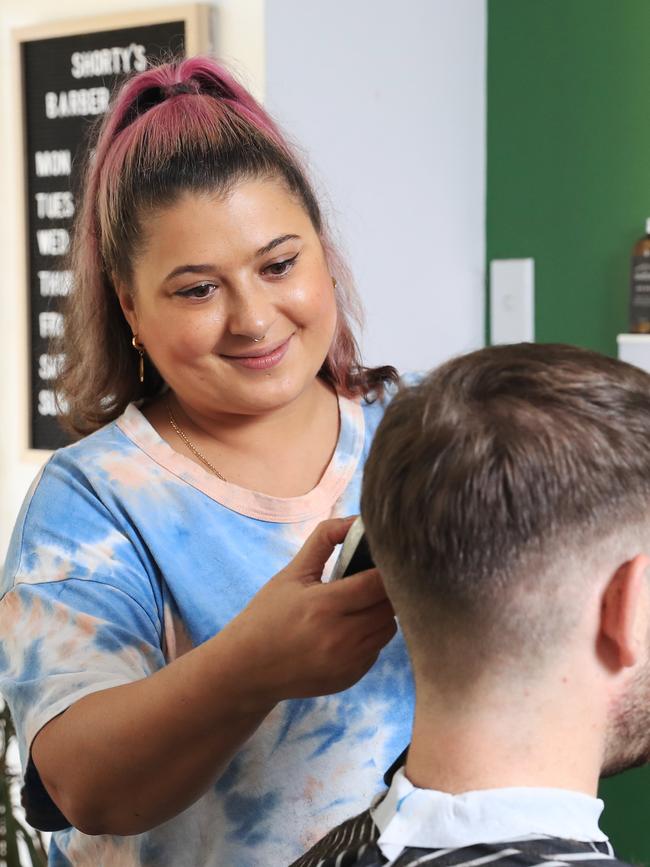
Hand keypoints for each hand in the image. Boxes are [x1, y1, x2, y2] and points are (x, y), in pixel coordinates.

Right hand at [225, 517, 396, 708]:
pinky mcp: (351, 678)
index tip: (382, 559)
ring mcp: (348, 662)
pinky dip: (370, 636)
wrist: (248, 669)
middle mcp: (341, 637)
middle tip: (369, 580)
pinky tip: (348, 630)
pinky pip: (377, 649)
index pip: (377, 583)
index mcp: (325, 605)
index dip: (385, 569)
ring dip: (381, 613)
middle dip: (385, 590)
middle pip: (389, 605)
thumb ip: (324, 540)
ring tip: (359, 604)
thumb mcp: (291, 573)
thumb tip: (355, 520)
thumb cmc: (268, 615)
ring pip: (388, 628)